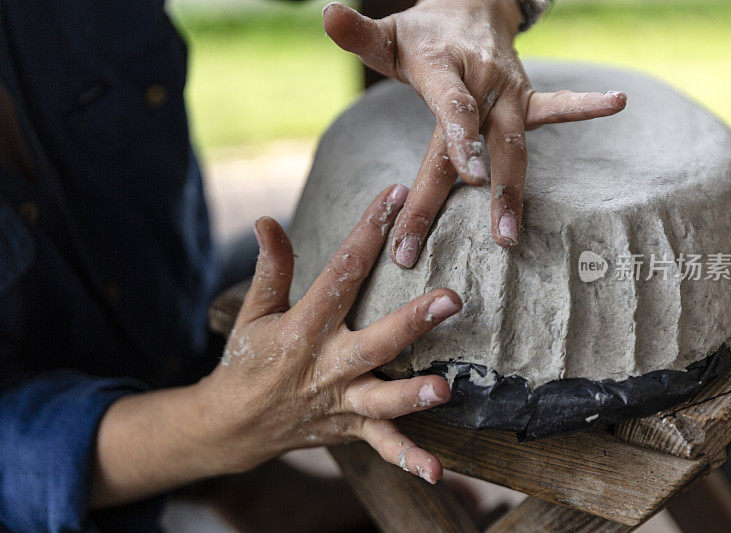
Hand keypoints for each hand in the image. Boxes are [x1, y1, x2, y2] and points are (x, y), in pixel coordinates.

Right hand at [202, 184, 460, 483]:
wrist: (234, 424)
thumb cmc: (248, 360)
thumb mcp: (253, 313)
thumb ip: (271, 269)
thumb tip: (267, 220)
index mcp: (301, 329)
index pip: (339, 274)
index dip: (367, 233)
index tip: (395, 196)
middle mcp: (325, 366)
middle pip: (373, 341)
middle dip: (411, 321)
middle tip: (450, 299)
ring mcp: (340, 401)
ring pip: (381, 398)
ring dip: (413, 395)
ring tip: (445, 387)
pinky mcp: (350, 427)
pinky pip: (380, 444)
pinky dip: (407, 457)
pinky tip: (437, 471)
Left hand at [323, 0, 626, 264]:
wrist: (467, 8)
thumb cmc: (421, 37)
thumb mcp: (389, 36)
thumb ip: (359, 34)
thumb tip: (325, 15)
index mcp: (442, 69)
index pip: (453, 109)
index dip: (462, 141)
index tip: (469, 176)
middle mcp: (479, 80)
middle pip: (479, 140)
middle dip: (477, 192)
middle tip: (483, 241)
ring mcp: (507, 90)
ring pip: (516, 143)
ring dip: (516, 190)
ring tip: (512, 237)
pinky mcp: (524, 97)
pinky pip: (556, 106)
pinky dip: (584, 106)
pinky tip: (616, 102)